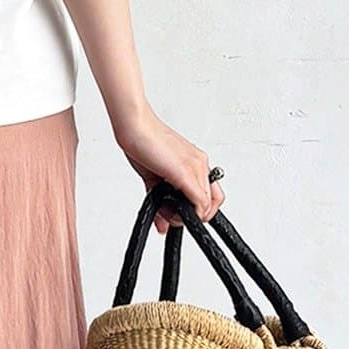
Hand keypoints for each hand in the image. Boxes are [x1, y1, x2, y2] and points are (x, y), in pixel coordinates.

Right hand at [116, 112, 223, 232]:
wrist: (134, 125)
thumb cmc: (142, 143)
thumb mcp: (154, 177)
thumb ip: (161, 200)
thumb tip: (162, 223)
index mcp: (195, 162)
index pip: (210, 194)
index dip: (199, 210)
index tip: (182, 215)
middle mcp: (200, 163)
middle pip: (214, 202)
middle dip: (194, 217)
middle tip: (175, 218)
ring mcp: (196, 167)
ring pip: (208, 205)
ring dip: (188, 217)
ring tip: (169, 215)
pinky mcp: (186, 172)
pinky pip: (200, 201)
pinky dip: (189, 213)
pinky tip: (172, 211)